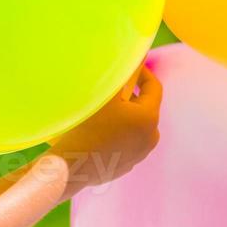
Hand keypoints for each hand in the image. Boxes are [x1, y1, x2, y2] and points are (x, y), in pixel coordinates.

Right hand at [48, 65, 161, 198]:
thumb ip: (118, 75)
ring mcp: (140, 154)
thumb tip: (127, 60)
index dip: (143, 73)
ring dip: (124, 116)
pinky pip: (126, 142)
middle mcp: (150, 137)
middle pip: (145, 108)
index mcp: (149, 117)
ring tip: (104, 112)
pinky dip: (117, 134)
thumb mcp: (103, 94)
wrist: (73, 165)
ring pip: (136, 126)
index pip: (154, 87)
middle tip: (113, 89)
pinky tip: (98, 132)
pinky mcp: (128, 166)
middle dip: (131, 96)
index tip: (131, 67)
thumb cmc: (88, 125)